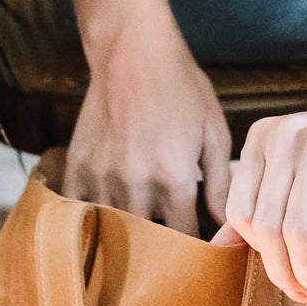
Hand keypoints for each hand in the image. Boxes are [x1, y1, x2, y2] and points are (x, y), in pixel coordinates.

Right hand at [63, 13, 230, 232]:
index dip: (197, 251)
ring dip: (129, 236)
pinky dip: (94, 220)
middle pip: (150, 241)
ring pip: (114, 230)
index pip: (187, 238)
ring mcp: (102, 176)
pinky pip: (81, 212)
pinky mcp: (77, 166)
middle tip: (173, 251)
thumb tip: (229, 227)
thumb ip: (221, 185)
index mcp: (175, 178)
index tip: (202, 254)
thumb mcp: (214, 133)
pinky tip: (107, 218)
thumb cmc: (182, 89)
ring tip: (141, 239)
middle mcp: (136, 183)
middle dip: (164, 249)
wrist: (133, 51)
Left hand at [215, 87, 306, 303]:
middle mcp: (286, 136)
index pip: (240, 210)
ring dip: (303, 271)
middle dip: (279, 268)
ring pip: (295, 229)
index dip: (256, 251)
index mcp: (264, 136)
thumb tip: (219, 245)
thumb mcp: (300, 167)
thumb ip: (263, 199)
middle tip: (298, 292)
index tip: (281, 273)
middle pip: (265, 223)